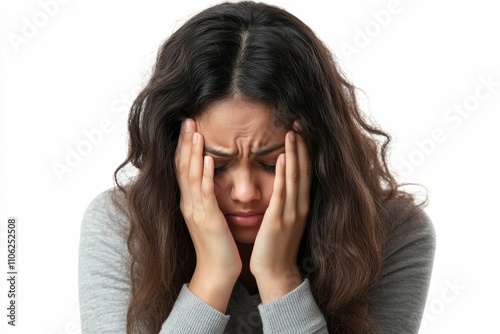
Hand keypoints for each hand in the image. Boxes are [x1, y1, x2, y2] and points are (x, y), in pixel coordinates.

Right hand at [175, 119, 240, 311]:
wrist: (217, 272)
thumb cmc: (217, 245)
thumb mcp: (209, 216)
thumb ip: (208, 197)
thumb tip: (213, 178)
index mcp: (190, 202)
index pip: (183, 168)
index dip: (184, 146)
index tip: (189, 126)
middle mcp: (189, 204)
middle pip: (183, 167)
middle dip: (185, 143)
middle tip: (188, 120)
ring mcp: (196, 212)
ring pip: (191, 177)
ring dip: (193, 153)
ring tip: (196, 132)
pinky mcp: (208, 221)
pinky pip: (205, 194)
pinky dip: (206, 176)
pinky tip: (209, 160)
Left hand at [250, 128, 311, 302]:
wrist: (276, 273)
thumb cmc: (277, 247)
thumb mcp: (286, 219)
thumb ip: (286, 201)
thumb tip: (283, 182)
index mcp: (301, 204)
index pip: (306, 170)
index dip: (305, 149)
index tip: (301, 128)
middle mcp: (300, 205)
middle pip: (305, 168)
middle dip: (303, 144)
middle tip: (299, 120)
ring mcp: (292, 212)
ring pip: (296, 176)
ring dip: (295, 152)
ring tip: (293, 130)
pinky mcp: (279, 219)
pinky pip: (283, 192)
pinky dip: (284, 172)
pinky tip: (283, 156)